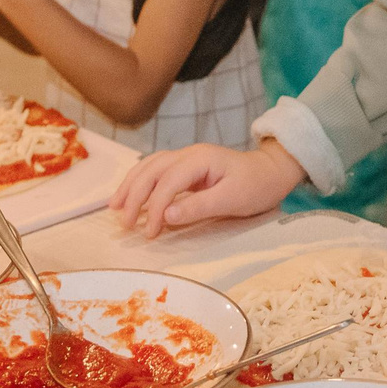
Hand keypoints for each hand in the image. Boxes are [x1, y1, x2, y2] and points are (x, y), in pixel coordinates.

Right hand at [110, 137, 303, 237]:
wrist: (271, 172)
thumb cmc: (255, 186)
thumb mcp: (232, 200)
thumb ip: (199, 207)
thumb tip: (166, 215)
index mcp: (200, 159)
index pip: (168, 182)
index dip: (154, 207)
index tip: (149, 233)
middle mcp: (189, 154)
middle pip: (152, 169)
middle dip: (134, 195)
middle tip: (124, 224)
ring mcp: (186, 157)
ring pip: (149, 166)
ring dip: (131, 185)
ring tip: (115, 207)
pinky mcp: (186, 166)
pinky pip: (156, 170)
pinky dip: (140, 181)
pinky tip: (131, 194)